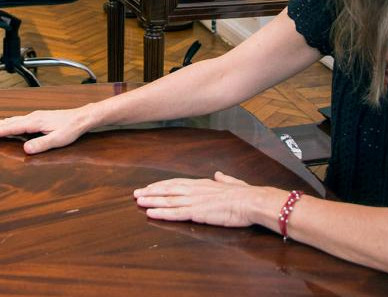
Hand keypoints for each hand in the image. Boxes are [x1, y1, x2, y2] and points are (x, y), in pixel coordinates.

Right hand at [0, 106, 92, 153]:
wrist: (82, 117)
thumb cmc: (71, 129)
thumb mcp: (57, 140)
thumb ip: (41, 145)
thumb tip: (25, 150)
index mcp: (34, 122)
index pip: (12, 128)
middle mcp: (33, 117)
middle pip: (10, 122)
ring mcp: (36, 116)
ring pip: (14, 119)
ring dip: (1, 123)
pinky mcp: (40, 117)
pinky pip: (20, 119)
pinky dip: (10, 121)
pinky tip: (10, 122)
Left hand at [134, 171, 279, 227]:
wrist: (251, 201)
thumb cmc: (245, 194)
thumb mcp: (232, 183)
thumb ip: (223, 179)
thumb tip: (219, 174)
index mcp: (202, 184)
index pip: (177, 183)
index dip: (162, 185)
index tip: (150, 186)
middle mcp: (195, 190)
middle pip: (168, 190)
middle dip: (151, 191)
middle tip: (136, 193)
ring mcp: (194, 201)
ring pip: (167, 200)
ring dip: (151, 201)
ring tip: (138, 201)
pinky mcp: (197, 213)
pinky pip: (175, 213)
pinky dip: (161, 213)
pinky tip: (150, 213)